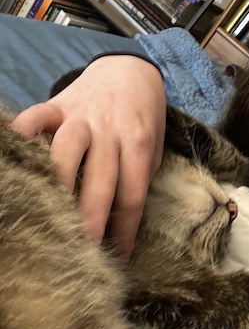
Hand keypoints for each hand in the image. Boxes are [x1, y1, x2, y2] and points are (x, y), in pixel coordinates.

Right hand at [12, 55, 165, 259]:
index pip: (131, 197)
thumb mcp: (153, 147)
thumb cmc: (143, 117)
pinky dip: (22, 136)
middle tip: (80, 254)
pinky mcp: (57, 105)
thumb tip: (122, 219)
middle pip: (100, 183)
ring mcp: (81, 117)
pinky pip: (34, 118)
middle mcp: (111, 132)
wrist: (130, 70)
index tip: (117, 258)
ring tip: (48, 218)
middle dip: (90, 223)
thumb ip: (139, 175)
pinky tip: (15, 160)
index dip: (123, 232)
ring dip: (57, 186)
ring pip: (66, 153)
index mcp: (139, 146)